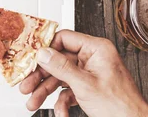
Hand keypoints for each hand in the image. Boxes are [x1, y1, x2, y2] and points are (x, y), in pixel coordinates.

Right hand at [19, 30, 147, 116]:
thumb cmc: (121, 106)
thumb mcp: (85, 85)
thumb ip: (61, 67)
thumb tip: (43, 53)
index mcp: (96, 49)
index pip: (64, 38)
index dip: (46, 48)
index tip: (31, 57)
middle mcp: (92, 58)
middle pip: (58, 61)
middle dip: (42, 76)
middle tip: (27, 84)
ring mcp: (90, 73)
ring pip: (61, 77)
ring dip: (46, 91)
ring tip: (33, 101)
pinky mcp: (88, 88)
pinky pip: (68, 90)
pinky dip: (62, 102)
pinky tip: (60, 112)